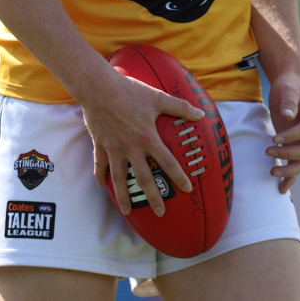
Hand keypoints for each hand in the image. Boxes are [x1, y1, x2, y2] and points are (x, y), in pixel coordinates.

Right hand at [80, 67, 204, 216]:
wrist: (99, 87)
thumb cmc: (130, 91)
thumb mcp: (157, 97)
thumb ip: (180, 107)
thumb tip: (200, 113)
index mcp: (148, 138)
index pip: (167, 162)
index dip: (179, 177)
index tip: (187, 189)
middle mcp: (131, 148)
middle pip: (143, 179)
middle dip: (153, 197)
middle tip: (160, 212)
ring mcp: (114, 148)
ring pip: (119, 179)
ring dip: (123, 197)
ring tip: (127, 211)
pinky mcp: (99, 144)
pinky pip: (100, 165)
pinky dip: (100, 176)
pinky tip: (101, 186)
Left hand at [265, 73, 299, 192]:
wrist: (289, 88)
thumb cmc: (289, 87)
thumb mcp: (288, 89)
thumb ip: (289, 101)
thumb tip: (288, 117)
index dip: (291, 137)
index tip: (274, 139)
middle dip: (288, 154)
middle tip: (267, 151)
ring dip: (289, 170)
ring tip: (271, 171)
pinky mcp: (297, 147)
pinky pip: (297, 166)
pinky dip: (290, 178)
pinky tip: (281, 189)